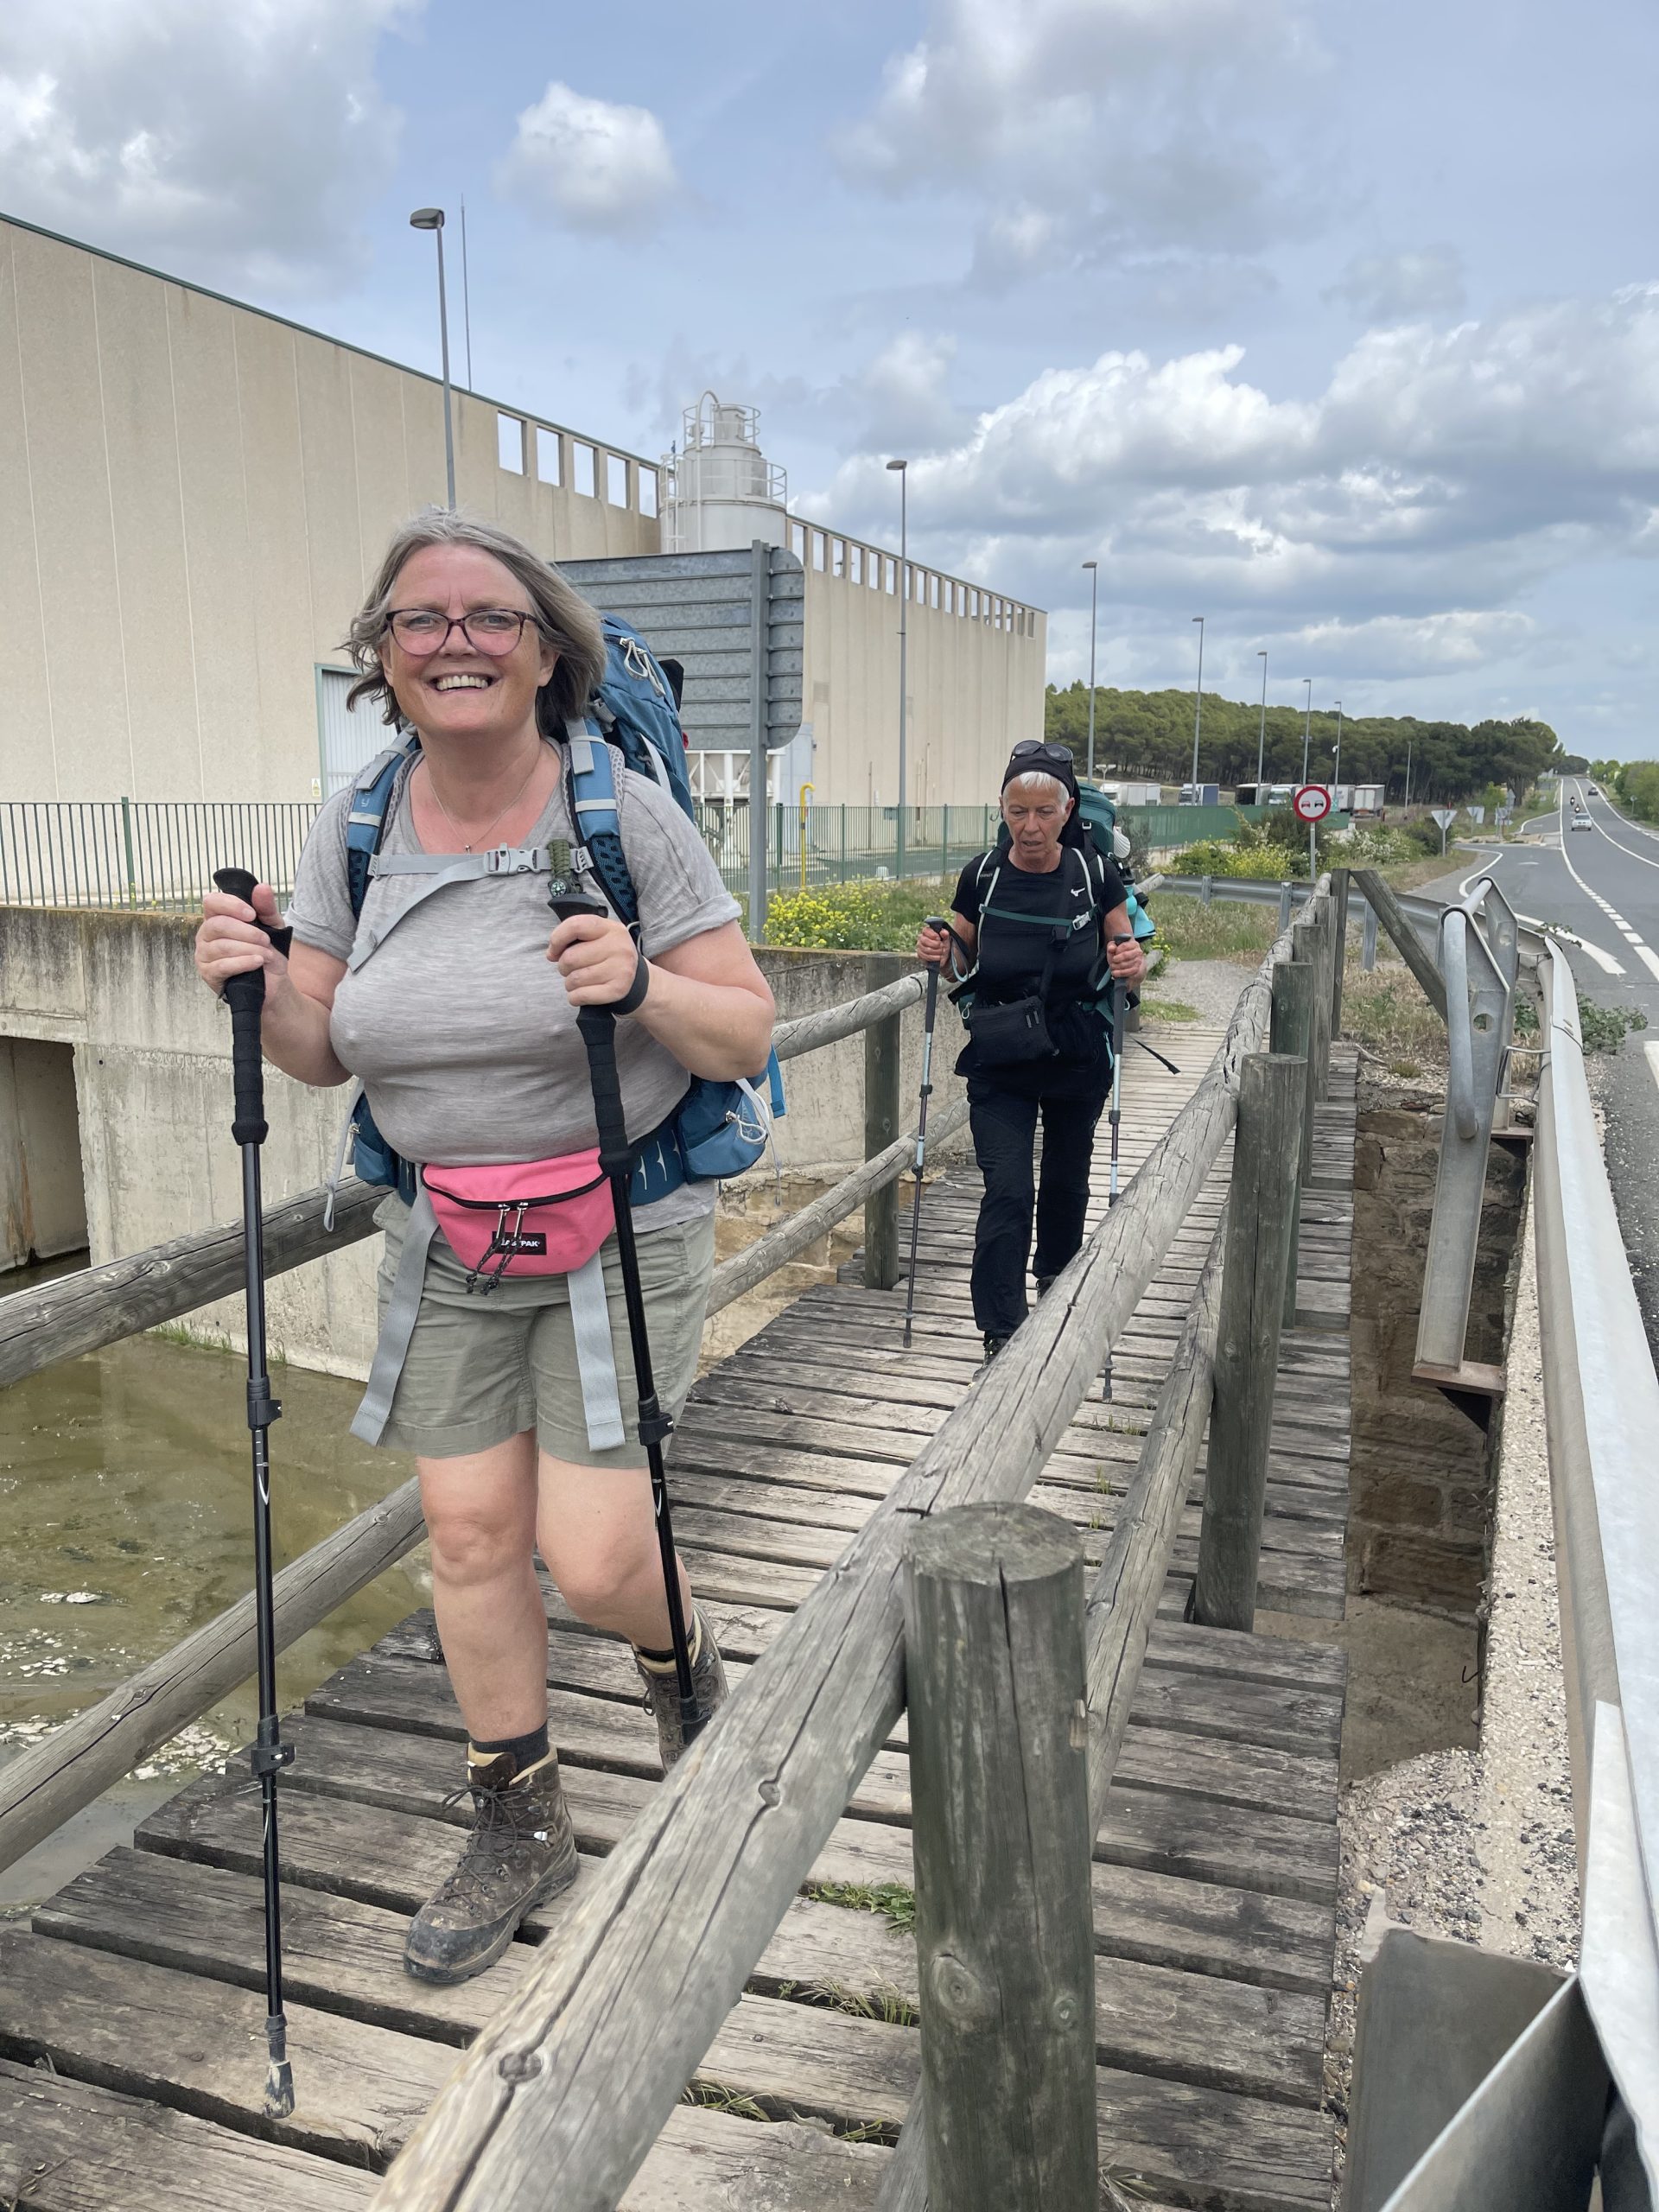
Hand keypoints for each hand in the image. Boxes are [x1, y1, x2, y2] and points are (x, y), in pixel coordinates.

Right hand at [195, 882, 286, 998]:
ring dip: (250, 949)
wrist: (273, 982)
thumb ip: (266, 907)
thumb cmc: (267, 951)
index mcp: (217, 917)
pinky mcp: (208, 973)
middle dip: (247, 932)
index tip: (252, 914)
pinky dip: (244, 962)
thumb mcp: (272, 926)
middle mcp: (205, 934)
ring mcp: (204, 954)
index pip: (212, 902)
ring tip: (266, 955)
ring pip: (222, 946)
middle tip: (266, 940)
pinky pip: (223, 965)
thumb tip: (262, 886)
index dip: (231, 905)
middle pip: (218, 925)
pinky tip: (258, 962)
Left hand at [548, 911, 645, 1006]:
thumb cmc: (608, 956)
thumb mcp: (598, 938)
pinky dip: (575, 997)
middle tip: (572, 969)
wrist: (637, 980)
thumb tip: (552, 953)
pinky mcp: (618, 990)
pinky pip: (582, 995)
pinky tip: (580, 994)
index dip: (557, 939)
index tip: (554, 951)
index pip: (575, 926)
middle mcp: (619, 947)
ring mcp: (621, 969)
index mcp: (611, 928)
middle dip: (563, 966)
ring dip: (569, 984)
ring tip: (579, 981)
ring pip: (574, 979)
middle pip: (571, 957)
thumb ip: (574, 938)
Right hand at [917, 924, 949, 966]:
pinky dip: (933, 957)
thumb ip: (945, 935)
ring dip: (935, 951)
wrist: (942, 955)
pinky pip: (924, 956)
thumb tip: (943, 932)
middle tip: (942, 946)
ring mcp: (919, 946)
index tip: (939, 939)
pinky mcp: (920, 954)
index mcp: (927, 931)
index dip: (933, 935)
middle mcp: (921, 938)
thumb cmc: (943, 944)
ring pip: (925, 949)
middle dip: (935, 944)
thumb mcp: (946, 939)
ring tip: (942, 952)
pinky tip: (939, 957)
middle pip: (925, 940)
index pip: (925, 931)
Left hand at [1106, 935, 1145, 985]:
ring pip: (1127, 964)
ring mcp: (1139, 960)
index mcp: (1133, 944)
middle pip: (1126, 955)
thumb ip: (1111, 946)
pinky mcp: (1137, 969)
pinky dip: (1121, 973)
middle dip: (1117, 959)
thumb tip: (1111, 948)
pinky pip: (1129, 971)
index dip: (1117, 950)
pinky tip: (1115, 973)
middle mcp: (1138, 951)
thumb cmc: (1119, 955)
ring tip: (1112, 967)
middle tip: (1112, 961)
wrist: (1125, 965)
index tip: (1113, 953)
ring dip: (1117, 966)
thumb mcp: (1114, 949)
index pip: (1124, 946)